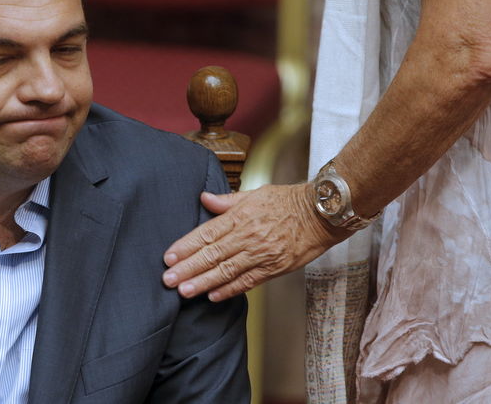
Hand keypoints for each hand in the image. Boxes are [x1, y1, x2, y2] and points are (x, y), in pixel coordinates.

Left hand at [162, 183, 346, 300]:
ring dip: (203, 282)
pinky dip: (230, 290)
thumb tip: (204, 198)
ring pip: (227, 271)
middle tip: (168, 280)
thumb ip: (227, 200)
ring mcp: (261, 254)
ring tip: (184, 291)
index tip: (169, 256)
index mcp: (241, 216)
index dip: (186, 246)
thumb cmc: (288, 201)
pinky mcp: (274, 268)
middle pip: (213, 255)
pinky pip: (248, 281)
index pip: (207, 233)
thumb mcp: (255, 194)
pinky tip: (213, 296)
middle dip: (188, 268)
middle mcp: (249, 236)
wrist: (321, 214)